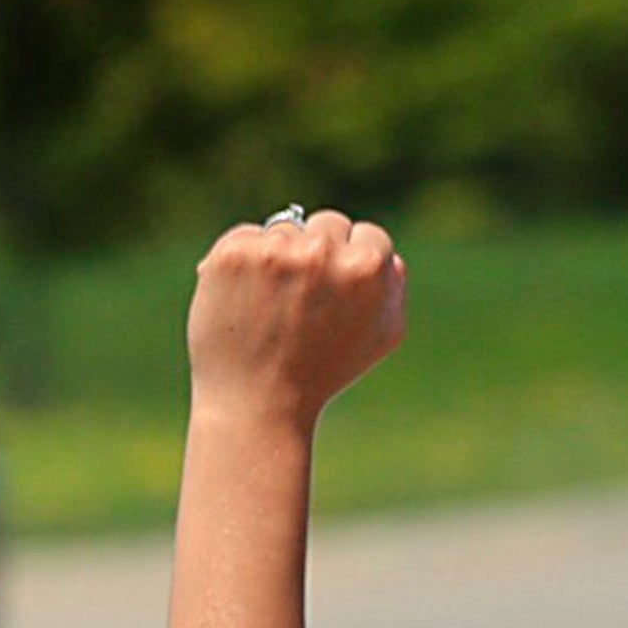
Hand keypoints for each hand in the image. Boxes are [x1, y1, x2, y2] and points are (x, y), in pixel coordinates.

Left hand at [186, 209, 403, 429]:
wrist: (258, 402)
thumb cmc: (321, 374)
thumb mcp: (380, 338)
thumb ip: (393, 289)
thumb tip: (387, 256)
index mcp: (367, 267)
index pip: (370, 236)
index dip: (354, 266)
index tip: (338, 293)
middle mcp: (322, 251)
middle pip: (329, 224)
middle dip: (320, 255)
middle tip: (306, 300)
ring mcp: (275, 250)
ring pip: (286, 229)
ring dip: (282, 258)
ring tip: (274, 306)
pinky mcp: (234, 254)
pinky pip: (247, 236)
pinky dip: (245, 263)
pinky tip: (246, 299)